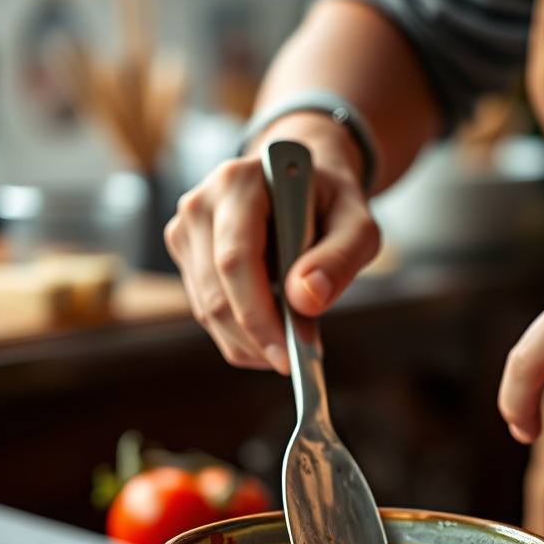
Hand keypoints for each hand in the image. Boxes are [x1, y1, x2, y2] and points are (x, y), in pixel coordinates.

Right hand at [164, 120, 380, 372]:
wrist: (301, 181)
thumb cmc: (332, 203)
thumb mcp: (358, 225)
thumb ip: (340, 258)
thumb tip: (306, 300)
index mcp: (239, 183)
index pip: (237, 261)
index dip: (259, 316)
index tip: (288, 356)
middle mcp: (201, 204)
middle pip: (216, 295)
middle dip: (256, 340)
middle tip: (294, 362)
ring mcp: (186, 231)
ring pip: (208, 312)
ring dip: (249, 343)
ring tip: (291, 345)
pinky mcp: (186, 256)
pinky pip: (207, 313)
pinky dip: (241, 336)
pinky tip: (272, 332)